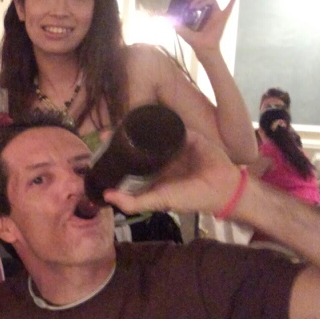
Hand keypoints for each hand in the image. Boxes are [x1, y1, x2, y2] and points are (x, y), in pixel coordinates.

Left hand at [103, 131, 241, 215]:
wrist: (221, 188)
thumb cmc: (189, 197)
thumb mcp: (157, 201)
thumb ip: (133, 203)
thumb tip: (106, 196)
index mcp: (151, 173)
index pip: (128, 161)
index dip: (113, 155)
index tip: (98, 151)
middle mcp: (159, 158)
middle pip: (135, 144)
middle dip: (120, 139)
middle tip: (104, 133)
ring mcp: (172, 145)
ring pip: (150, 133)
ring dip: (136, 127)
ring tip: (120, 122)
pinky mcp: (186, 135)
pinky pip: (171, 124)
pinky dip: (159, 120)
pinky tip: (145, 115)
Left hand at [176, 0, 237, 55]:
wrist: (203, 48)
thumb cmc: (194, 40)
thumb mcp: (182, 31)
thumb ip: (176, 24)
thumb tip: (167, 17)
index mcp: (199, 13)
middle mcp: (208, 11)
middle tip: (190, 3)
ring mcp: (216, 13)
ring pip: (211, 0)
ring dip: (203, 0)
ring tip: (195, 7)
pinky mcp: (222, 16)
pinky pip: (230, 6)